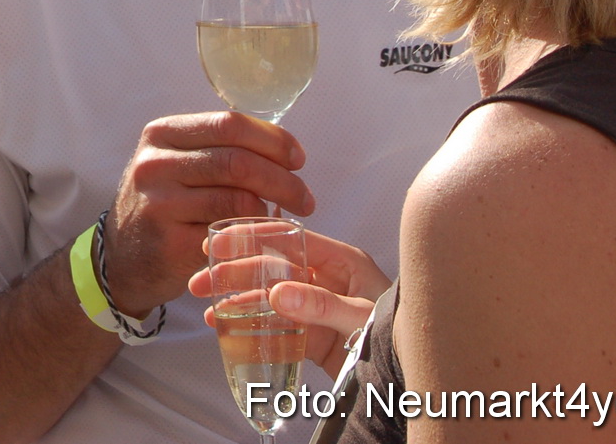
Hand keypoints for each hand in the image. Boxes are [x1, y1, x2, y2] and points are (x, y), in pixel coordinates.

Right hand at [99, 112, 312, 317]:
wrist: (123, 259)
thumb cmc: (163, 205)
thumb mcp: (175, 164)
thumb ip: (216, 149)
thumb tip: (282, 148)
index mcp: (162, 134)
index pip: (229, 124)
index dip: (272, 140)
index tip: (298, 158)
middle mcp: (155, 164)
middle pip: (237, 161)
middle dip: (283, 179)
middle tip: (306, 198)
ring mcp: (160, 204)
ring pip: (237, 198)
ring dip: (274, 208)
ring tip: (291, 217)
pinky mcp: (170, 243)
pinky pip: (229, 235)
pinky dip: (255, 234)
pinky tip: (264, 236)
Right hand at [187, 229, 387, 375]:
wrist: (410, 377)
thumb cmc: (398, 336)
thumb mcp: (362, 317)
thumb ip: (322, 305)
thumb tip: (279, 293)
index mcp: (342, 261)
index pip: (291, 239)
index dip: (254, 237)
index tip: (223, 243)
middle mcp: (324, 278)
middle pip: (271, 265)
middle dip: (235, 270)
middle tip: (205, 277)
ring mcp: (313, 304)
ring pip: (266, 292)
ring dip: (234, 295)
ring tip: (206, 299)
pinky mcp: (308, 331)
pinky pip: (271, 321)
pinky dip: (246, 321)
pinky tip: (223, 321)